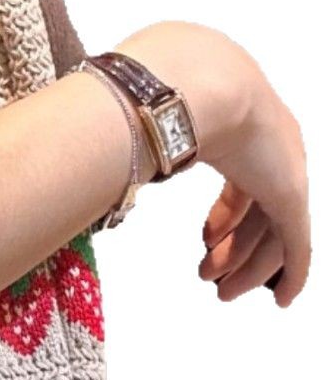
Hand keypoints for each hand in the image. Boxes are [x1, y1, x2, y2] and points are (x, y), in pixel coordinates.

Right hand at [114, 21, 310, 306]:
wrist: (192, 81)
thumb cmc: (158, 90)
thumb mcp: (140, 120)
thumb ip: (125, 140)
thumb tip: (81, 149)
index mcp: (240, 129)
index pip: (242, 183)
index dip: (225, 216)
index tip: (206, 241)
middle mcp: (270, 149)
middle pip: (257, 211)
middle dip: (233, 247)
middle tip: (208, 275)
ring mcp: (282, 170)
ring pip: (274, 233)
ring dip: (247, 267)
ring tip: (222, 291)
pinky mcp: (289, 193)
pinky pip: (297, 245)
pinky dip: (293, 273)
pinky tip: (284, 298)